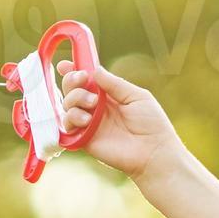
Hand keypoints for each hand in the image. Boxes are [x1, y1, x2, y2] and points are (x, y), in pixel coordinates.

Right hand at [58, 64, 179, 179]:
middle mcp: (96, 108)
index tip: (65, 65)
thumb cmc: (152, 123)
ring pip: (67, 106)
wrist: (154, 152)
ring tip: (92, 104)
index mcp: (108, 96)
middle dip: (71, 81)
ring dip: (74, 99)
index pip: (86, 81)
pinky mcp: (85, 139)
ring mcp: (89, 124)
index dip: (73, 71)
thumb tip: (94, 70)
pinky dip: (72, 118)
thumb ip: (114, 84)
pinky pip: (68, 126)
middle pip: (72, 90)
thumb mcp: (136, 96)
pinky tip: (87, 120)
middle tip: (82, 80)